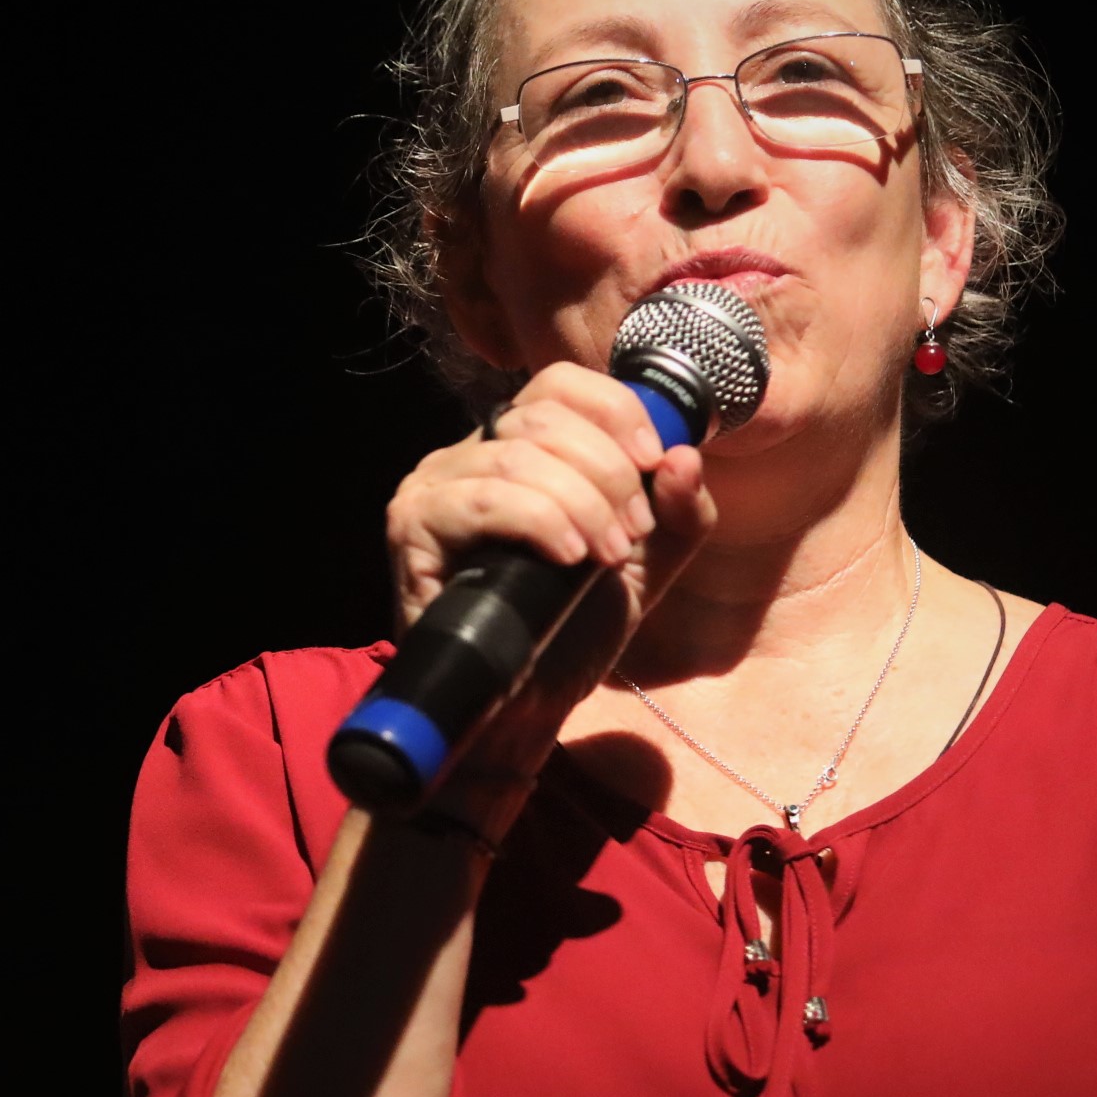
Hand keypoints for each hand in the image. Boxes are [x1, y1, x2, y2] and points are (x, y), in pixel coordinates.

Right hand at [380, 362, 718, 824]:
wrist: (521, 712)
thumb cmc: (570, 631)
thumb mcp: (647, 566)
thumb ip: (679, 513)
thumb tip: (684, 457)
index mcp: (519, 447)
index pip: (561, 384)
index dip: (616, 411)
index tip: (655, 461)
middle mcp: (468, 454)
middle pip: (543, 414)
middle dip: (607, 470)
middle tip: (629, 532)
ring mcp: (433, 487)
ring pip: (516, 455)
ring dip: (581, 502)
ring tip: (605, 555)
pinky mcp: (411, 528)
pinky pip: (480, 500)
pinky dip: (537, 521)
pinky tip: (567, 557)